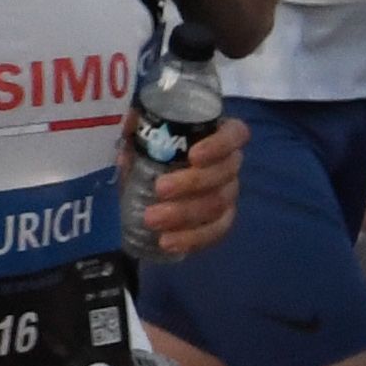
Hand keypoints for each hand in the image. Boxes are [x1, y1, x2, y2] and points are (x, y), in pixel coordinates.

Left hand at [133, 116, 242, 260]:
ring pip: (219, 205)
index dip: (219, 145)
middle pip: (225, 174)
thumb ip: (138, 126)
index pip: (235, 135)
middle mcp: (230, 163)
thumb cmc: (156, 146)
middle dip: (192, 183)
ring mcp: (229, 193)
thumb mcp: (145, 133)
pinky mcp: (221, 220)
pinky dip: (192, 239)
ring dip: (185, 214)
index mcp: (218, 134)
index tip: (193, 156)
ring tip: (152, 219)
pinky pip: (216, 232)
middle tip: (158, 189)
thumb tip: (130, 124)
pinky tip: (168, 242)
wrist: (152, 180)